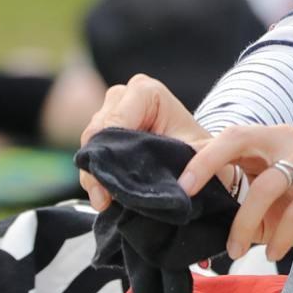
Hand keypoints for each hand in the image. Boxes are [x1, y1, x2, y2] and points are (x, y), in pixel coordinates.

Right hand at [77, 75, 211, 210]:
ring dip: (95, 174)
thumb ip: (198, 163)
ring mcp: (109, 111)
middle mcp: (123, 95)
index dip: (110, 153)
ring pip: (89, 145)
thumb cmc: (200, 150)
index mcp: (146, 91)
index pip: (114, 121)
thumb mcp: (203, 154)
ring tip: (105, 200)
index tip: (114, 183)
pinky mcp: (102, 131)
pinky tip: (103, 195)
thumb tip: (183, 184)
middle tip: (105, 199)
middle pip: (96, 132)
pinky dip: (94, 175)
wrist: (197, 154)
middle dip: (99, 167)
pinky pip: (88, 154)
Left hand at [178, 124, 292, 260]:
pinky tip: (274, 252)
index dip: (198, 158)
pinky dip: (281, 234)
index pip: (224, 139)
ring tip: (237, 250)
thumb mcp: (266, 207)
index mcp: (265, 141)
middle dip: (208, 163)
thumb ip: (237, 205)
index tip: (175, 187)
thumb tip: (196, 223)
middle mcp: (284, 139)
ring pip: (267, 184)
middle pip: (239, 138)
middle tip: (186, 194)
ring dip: (246, 221)